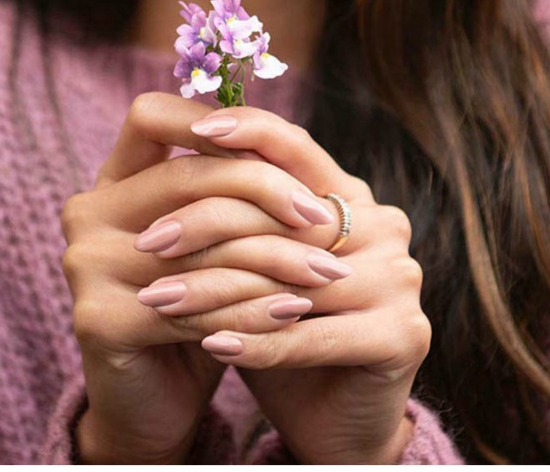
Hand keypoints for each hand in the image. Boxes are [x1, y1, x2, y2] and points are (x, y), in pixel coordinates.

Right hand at [60, 94, 343, 462]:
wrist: (153, 405)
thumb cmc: (196, 313)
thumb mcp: (217, 247)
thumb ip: (235, 196)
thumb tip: (301, 146)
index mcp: (110, 182)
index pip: (151, 115)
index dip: (215, 120)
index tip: (288, 153)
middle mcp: (86, 213)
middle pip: (185, 176)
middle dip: (267, 194)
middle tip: (326, 222)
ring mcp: (83, 265)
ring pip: (197, 246)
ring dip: (272, 259)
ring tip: (326, 273)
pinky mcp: (96, 319)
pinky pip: (191, 307)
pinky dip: (248, 311)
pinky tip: (293, 315)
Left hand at [136, 102, 430, 463]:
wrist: (331, 419)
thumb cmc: (281, 332)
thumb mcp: (255, 267)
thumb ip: (237, 219)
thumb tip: (167, 168)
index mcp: (352, 199)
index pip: (299, 148)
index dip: (249, 129)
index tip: (191, 132)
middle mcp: (384, 228)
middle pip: (286, 214)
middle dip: (209, 226)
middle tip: (146, 243)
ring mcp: (400, 280)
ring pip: (292, 278)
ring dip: (219, 292)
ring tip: (158, 300)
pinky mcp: (403, 334)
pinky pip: (314, 334)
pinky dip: (259, 343)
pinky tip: (211, 347)